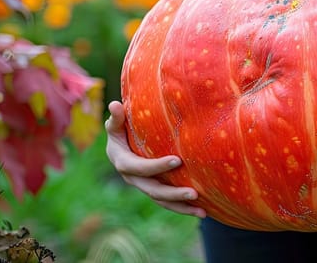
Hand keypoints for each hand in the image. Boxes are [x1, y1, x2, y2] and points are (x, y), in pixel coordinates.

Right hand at [104, 101, 206, 217]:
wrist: (122, 143)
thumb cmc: (121, 128)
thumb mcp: (116, 123)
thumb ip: (116, 117)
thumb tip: (114, 104)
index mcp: (121, 161)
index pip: (138, 167)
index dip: (156, 166)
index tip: (177, 160)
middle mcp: (132, 178)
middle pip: (152, 190)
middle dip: (173, 193)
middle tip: (194, 192)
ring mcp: (143, 186)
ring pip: (162, 200)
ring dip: (181, 206)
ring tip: (202, 211)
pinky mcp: (154, 189)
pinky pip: (168, 203)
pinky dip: (183, 208)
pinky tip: (202, 212)